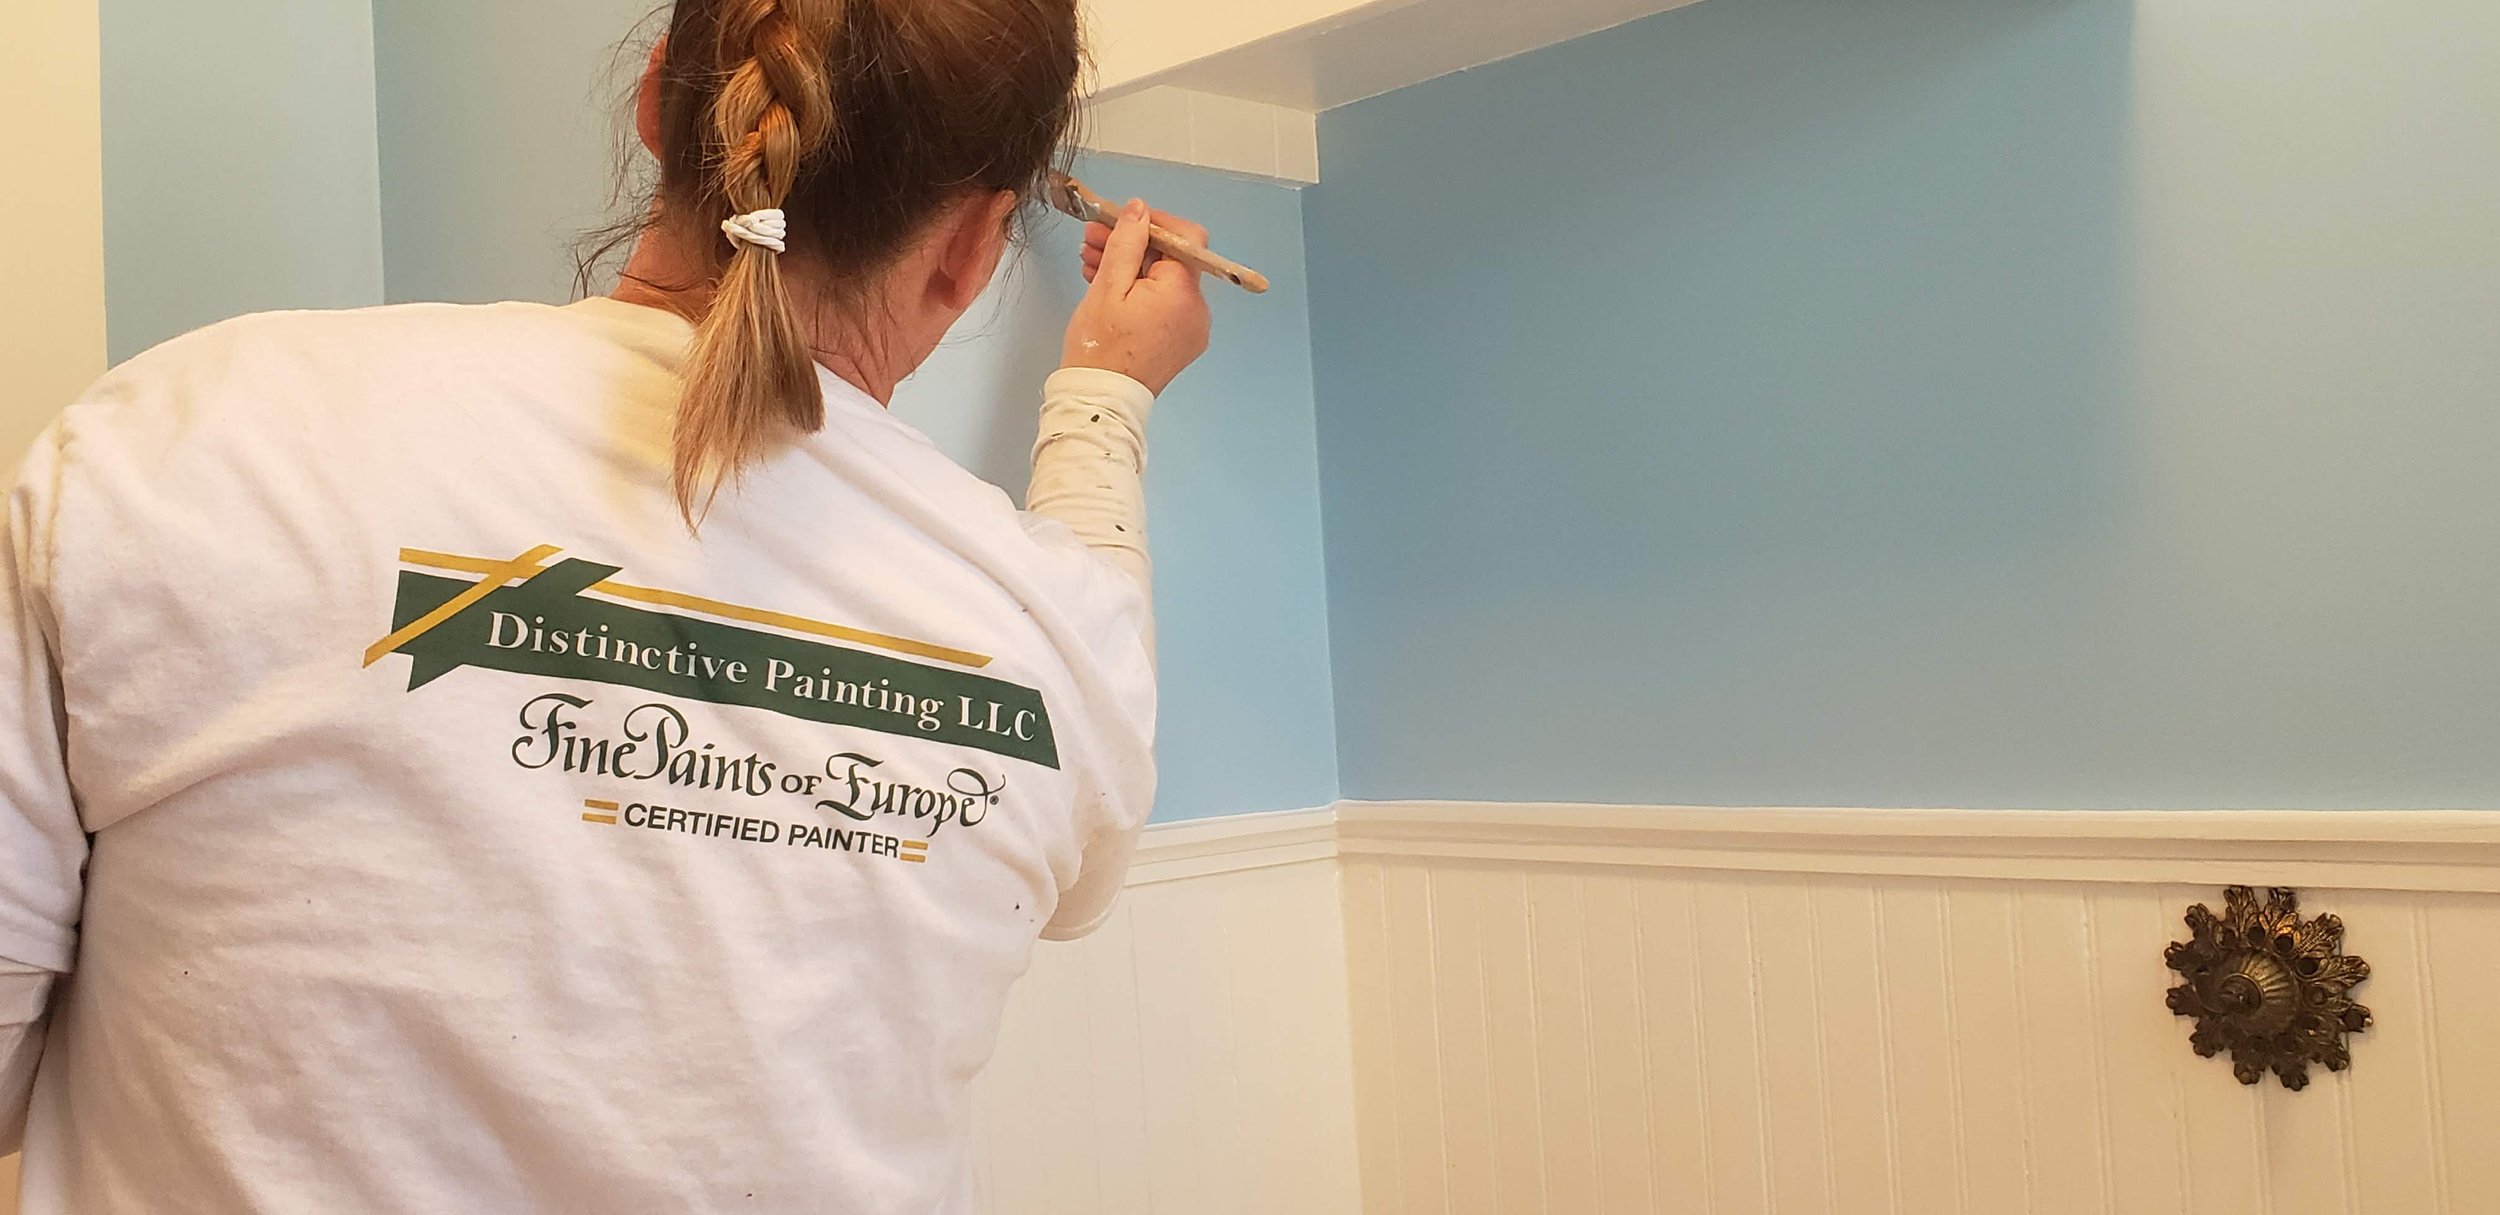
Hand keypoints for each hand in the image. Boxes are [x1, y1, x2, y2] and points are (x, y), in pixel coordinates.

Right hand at [1062, 198, 1212, 394]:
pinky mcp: (1181, 342)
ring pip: (1164, 282)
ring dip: (1131, 267)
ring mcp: (1191, 328)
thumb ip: (1126, 242)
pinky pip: (1164, 304)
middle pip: (1171, 260)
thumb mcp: (1108, 286)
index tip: (1122, 221)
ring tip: (1091, 263)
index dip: (1154, 222)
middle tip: (1093, 239)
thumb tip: (1139, 209)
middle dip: (1133, 245)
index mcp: (1183, 292)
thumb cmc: (1100, 347)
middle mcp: (1197, 310)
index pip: (1185, 238)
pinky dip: (1140, 291)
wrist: (1100, 401)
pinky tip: (1107, 286)